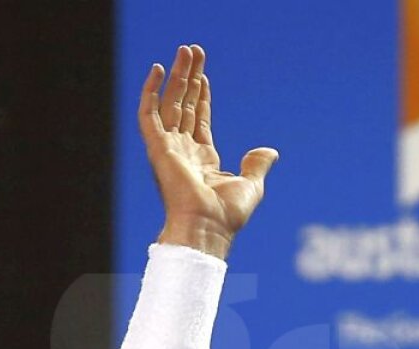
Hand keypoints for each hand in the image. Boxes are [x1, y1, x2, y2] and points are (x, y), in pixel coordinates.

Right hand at [138, 45, 277, 259]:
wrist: (208, 227)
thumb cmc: (228, 214)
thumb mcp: (251, 185)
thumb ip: (257, 165)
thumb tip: (269, 150)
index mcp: (202, 160)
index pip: (198, 120)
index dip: (201, 97)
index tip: (204, 77)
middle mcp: (182, 151)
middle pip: (184, 105)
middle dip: (189, 77)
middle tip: (194, 51)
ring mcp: (168, 148)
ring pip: (170, 102)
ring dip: (177, 76)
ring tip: (186, 51)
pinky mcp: (157, 147)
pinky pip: (149, 113)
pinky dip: (151, 91)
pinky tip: (159, 70)